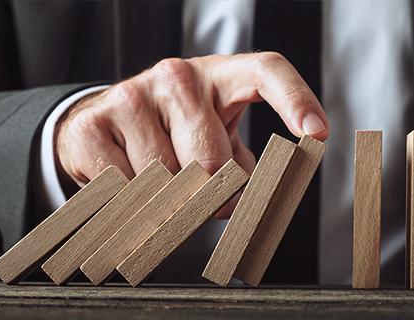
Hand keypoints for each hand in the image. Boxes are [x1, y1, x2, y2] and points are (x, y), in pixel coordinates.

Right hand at [55, 52, 328, 216]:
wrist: (101, 125)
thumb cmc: (176, 136)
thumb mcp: (220, 143)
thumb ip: (246, 172)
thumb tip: (253, 209)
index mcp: (221, 77)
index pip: (267, 71)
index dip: (296, 100)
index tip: (318, 134)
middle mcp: (178, 76)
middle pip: (211, 159)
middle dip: (212, 195)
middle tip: (205, 202)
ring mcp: (132, 95)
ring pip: (167, 179)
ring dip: (168, 200)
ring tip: (161, 183)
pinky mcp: (94, 123)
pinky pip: (126, 186)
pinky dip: (133, 202)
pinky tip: (129, 182)